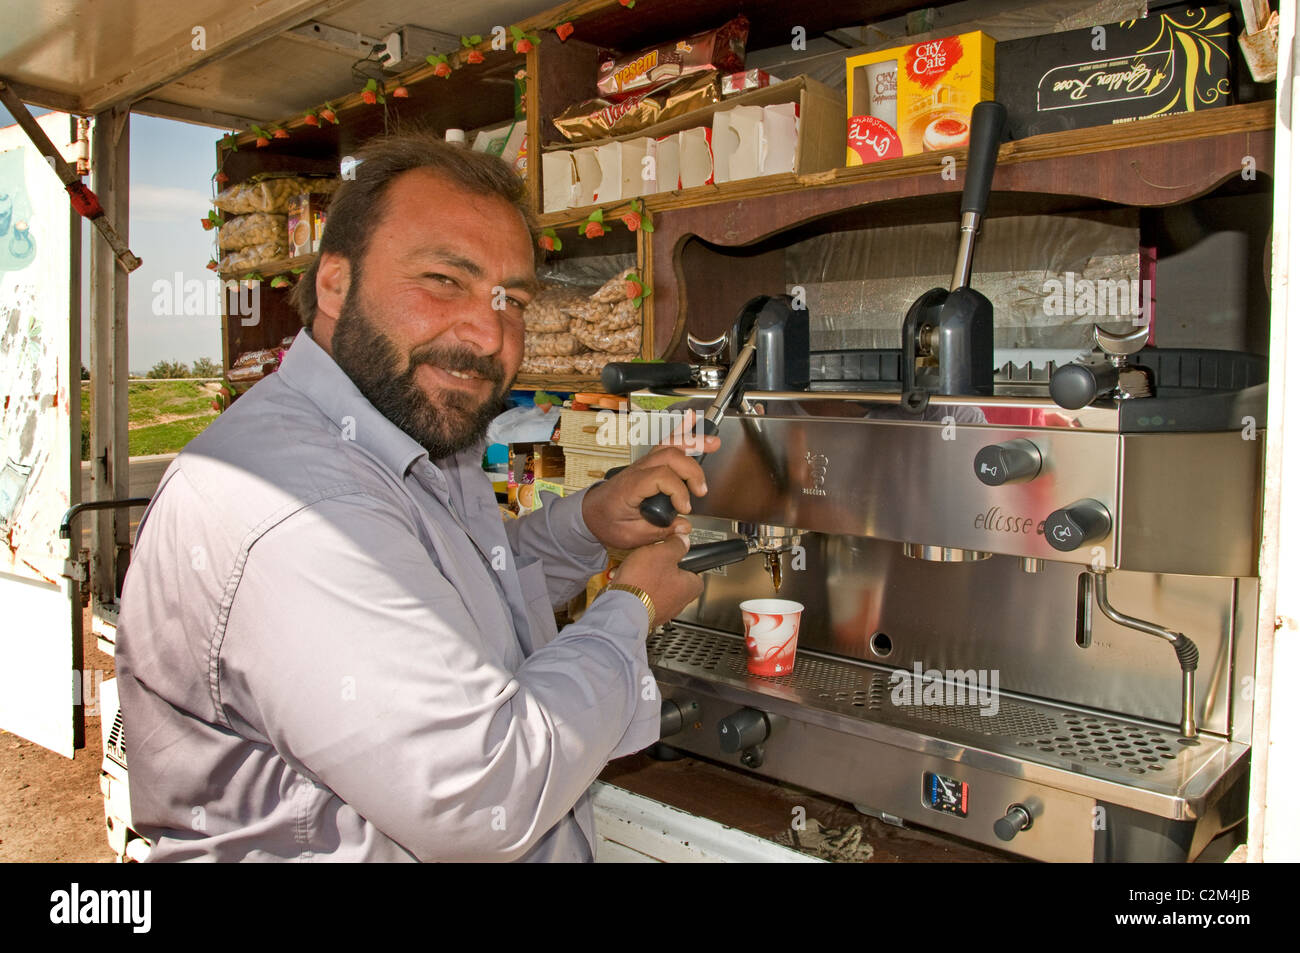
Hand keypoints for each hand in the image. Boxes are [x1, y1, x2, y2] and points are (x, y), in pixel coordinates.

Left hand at [580, 409, 721, 550]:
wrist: (591, 513)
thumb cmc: (606, 522)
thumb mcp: (629, 536)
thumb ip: (658, 532)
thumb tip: (684, 527)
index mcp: (630, 486)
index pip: (661, 477)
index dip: (678, 492)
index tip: (685, 508)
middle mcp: (637, 470)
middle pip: (670, 456)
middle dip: (691, 471)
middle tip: (701, 490)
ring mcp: (642, 464)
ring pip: (669, 446)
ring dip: (693, 442)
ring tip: (714, 443)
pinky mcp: (648, 464)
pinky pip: (664, 444)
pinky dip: (679, 431)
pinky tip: (691, 420)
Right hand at [609, 534, 702, 627]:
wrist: (623, 608)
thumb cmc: (644, 583)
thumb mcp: (663, 552)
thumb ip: (677, 545)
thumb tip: (683, 540)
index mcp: (690, 587)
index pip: (696, 575)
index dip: (687, 565)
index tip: (678, 558)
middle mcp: (679, 603)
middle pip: (677, 583)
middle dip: (665, 572)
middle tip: (655, 563)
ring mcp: (663, 611)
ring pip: (660, 591)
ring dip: (650, 582)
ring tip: (639, 572)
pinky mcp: (647, 615)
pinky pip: (645, 600)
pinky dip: (639, 591)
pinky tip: (630, 583)